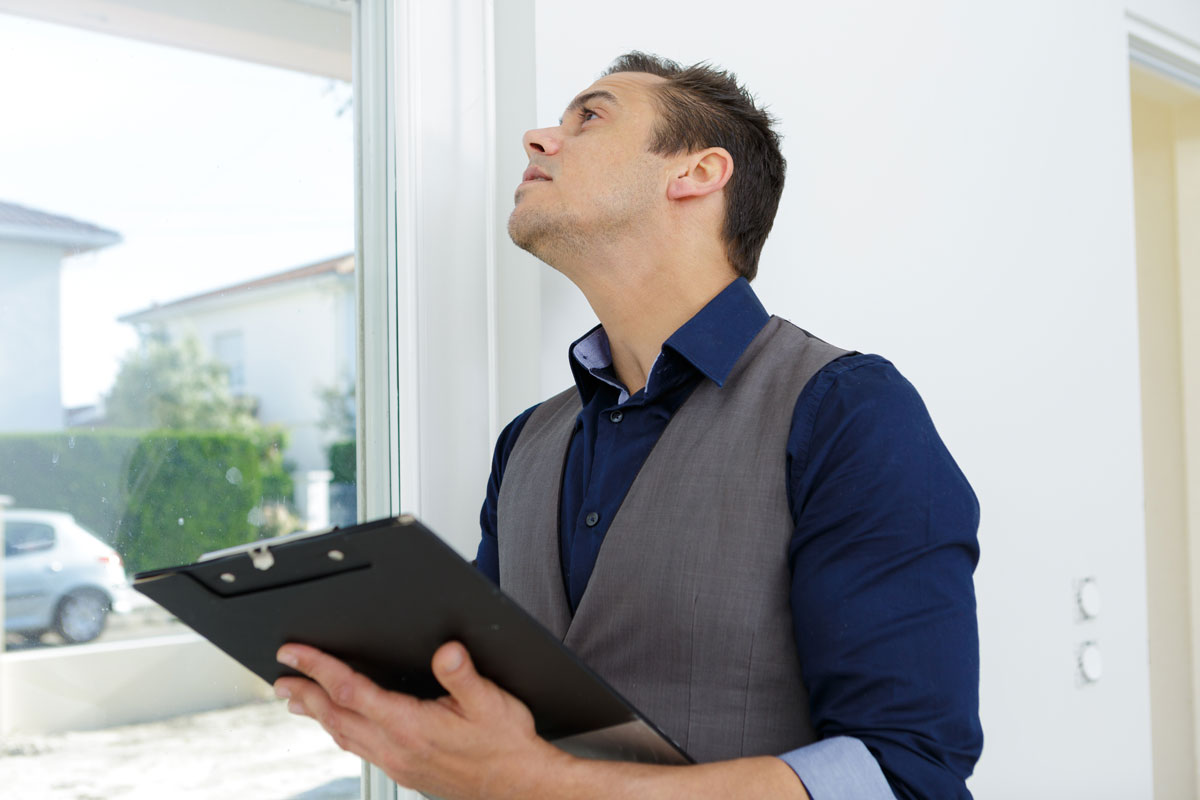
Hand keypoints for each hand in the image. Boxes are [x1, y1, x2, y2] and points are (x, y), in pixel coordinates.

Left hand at [273, 641, 567, 798]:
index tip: (295, 653)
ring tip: (297, 699)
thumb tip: (446, 650)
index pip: (351, 690)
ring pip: (343, 735)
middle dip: (306, 692)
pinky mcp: (403, 771)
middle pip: (336, 716)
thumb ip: (463, 674)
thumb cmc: (505, 745)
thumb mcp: (491, 701)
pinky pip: (358, 748)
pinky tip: (340, 725)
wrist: (517, 785)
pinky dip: (339, 730)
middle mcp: (395, 747)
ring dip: (317, 714)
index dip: (318, 668)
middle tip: (281, 677)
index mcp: (410, 725)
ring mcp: (396, 763)